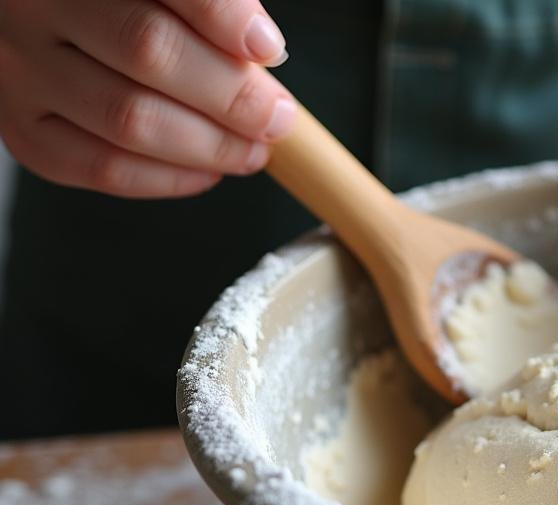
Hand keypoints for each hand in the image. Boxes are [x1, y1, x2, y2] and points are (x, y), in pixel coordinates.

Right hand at [0, 0, 295, 197]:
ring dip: (209, 145)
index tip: (269, 50)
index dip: (225, 19)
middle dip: (230, 95)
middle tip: (275, 116)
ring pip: (128, 120)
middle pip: (148, 52)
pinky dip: (167, 178)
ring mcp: (20, 71)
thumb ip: (209, 1)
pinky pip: (100, 167)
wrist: (51, 18)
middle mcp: (32, 8)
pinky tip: (207, 170)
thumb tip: (260, 48)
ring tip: (252, 149)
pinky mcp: (21, 126)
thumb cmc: (121, 4)